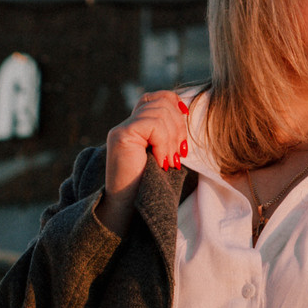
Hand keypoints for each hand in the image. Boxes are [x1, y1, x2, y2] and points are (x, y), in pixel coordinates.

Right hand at [97, 90, 189, 238]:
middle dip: (178, 128)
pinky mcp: (121, 135)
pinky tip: (159, 161)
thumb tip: (186, 112)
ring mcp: (122, 128)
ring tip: (167, 162)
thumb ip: (170, 133)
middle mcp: (127, 124)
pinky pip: (153, 125)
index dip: (176, 106)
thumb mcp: (165, 154)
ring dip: (171, 139)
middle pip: (163, 102)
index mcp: (138, 126)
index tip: (183, 132)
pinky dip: (163, 143)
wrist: (131, 209)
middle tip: (176, 156)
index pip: (160, 98)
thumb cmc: (150, 187)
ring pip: (160, 112)